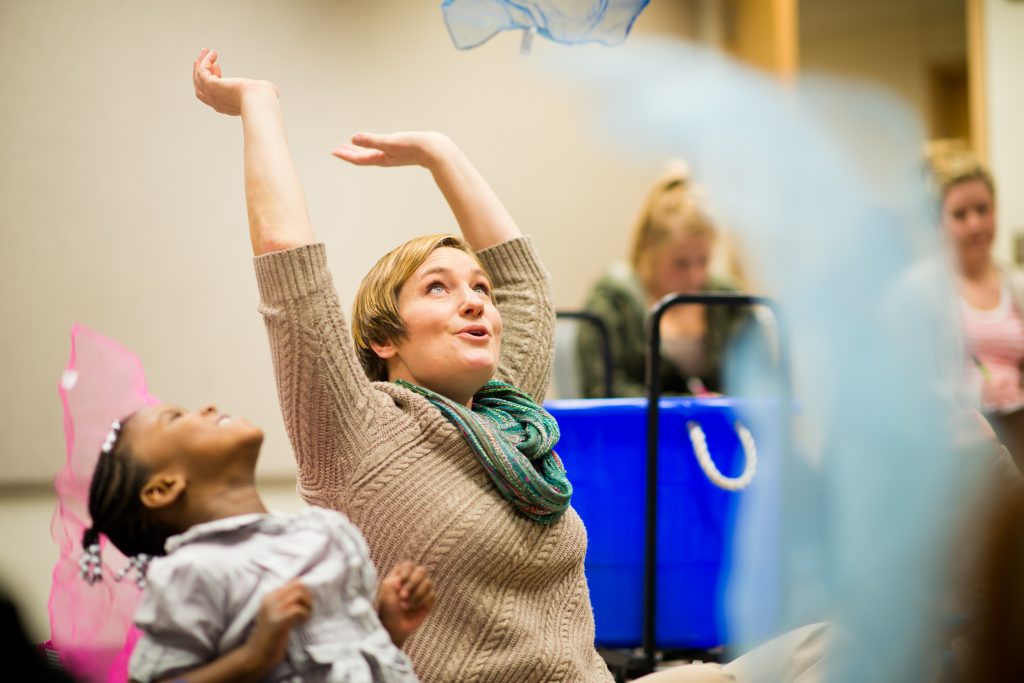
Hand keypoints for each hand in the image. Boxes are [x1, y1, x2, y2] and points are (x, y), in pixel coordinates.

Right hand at [192, 48, 276, 115]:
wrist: (259, 101)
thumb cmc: (263, 100)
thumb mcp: (260, 95)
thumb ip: (260, 91)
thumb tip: (271, 89)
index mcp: (227, 106)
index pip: (212, 92)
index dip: (212, 78)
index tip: (217, 66)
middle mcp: (217, 103)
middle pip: (200, 86)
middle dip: (201, 70)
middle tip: (203, 57)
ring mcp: (212, 95)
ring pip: (199, 78)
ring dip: (200, 63)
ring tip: (205, 51)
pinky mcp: (211, 86)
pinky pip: (203, 71)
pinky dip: (205, 61)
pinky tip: (212, 53)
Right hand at [242, 579, 312, 672]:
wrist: (256, 655)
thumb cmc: (270, 636)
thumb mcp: (276, 614)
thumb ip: (286, 602)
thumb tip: (306, 591)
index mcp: (269, 597)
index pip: (294, 582)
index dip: (306, 591)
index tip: (306, 604)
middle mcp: (270, 600)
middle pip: (299, 585)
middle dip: (308, 597)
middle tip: (308, 610)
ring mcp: (273, 609)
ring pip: (299, 595)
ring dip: (308, 605)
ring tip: (305, 617)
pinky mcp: (278, 621)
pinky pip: (298, 609)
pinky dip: (305, 615)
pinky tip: (301, 623)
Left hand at [331, 132, 450, 168]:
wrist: (436, 151)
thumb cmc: (414, 146)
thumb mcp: (390, 141)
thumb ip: (371, 140)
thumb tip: (352, 138)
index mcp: (381, 158)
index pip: (358, 158)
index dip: (345, 155)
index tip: (333, 151)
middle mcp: (386, 158)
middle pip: (363, 157)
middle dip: (350, 153)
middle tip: (338, 149)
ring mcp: (393, 156)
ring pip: (372, 154)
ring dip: (361, 151)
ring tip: (353, 146)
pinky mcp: (401, 152)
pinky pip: (382, 151)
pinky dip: (374, 147)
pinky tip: (377, 144)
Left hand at [377, 561, 435, 646]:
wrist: (393, 626)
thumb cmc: (387, 607)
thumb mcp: (387, 588)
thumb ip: (397, 577)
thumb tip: (410, 578)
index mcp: (401, 574)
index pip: (409, 565)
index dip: (407, 572)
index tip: (399, 583)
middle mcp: (413, 580)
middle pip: (422, 571)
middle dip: (412, 583)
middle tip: (402, 596)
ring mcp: (422, 590)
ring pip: (428, 583)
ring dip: (416, 595)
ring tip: (405, 606)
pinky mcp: (429, 601)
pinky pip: (431, 595)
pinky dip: (421, 602)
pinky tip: (413, 608)